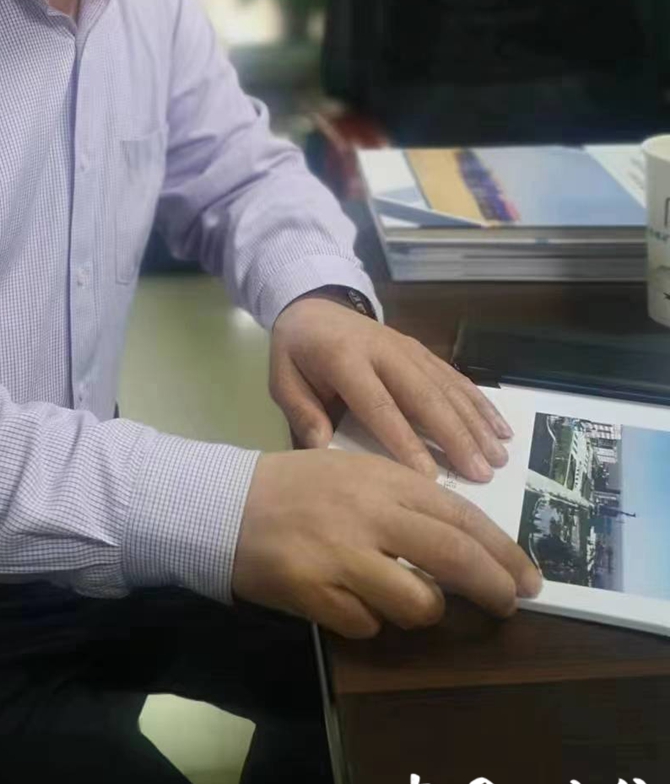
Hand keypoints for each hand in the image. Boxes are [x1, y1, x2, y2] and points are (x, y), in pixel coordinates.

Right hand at [232, 448, 541, 637]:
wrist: (223, 505)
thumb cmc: (296, 487)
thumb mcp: (355, 475)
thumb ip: (405, 501)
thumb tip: (467, 543)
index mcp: (382, 479)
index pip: (460, 515)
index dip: (502, 550)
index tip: (529, 577)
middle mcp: (368, 514)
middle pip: (454, 556)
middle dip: (493, 585)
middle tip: (511, 605)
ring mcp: (341, 556)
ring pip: (418, 603)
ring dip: (426, 610)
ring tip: (412, 601)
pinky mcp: (315, 593)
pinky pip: (368, 625)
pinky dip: (370, 621)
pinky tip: (353, 603)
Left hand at [270, 295, 512, 482]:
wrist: (314, 306)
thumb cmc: (297, 353)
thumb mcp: (282, 380)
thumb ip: (301, 412)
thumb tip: (323, 450)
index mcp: (345, 358)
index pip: (379, 404)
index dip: (404, 441)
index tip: (428, 477)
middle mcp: (384, 351)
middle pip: (425, 396)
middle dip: (455, 436)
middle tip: (481, 474)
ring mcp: (408, 348)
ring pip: (447, 387)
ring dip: (475, 423)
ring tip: (499, 458)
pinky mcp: (422, 351)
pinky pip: (454, 378)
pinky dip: (480, 403)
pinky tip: (500, 427)